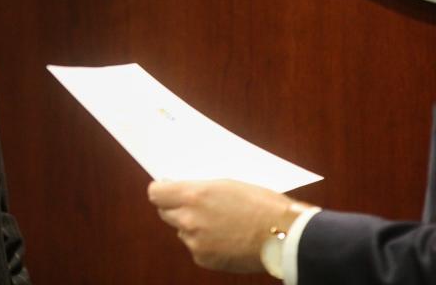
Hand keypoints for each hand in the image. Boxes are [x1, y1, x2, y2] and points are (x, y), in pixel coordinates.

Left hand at [147, 179, 303, 272]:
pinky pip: (196, 247)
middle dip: (176, 208)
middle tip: (195, 205)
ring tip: (220, 222)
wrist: (286, 236)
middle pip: (165, 212)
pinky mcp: (204, 259)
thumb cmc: (261, 204)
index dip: (161, 190)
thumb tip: (178, 188)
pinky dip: (205, 243)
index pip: (156, 193)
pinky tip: (226, 238)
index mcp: (193, 195)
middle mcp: (189, 219)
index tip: (166, 189)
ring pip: (182, 231)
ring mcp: (195, 242)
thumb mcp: (226, 184)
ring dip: (192, 226)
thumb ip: (198, 188)